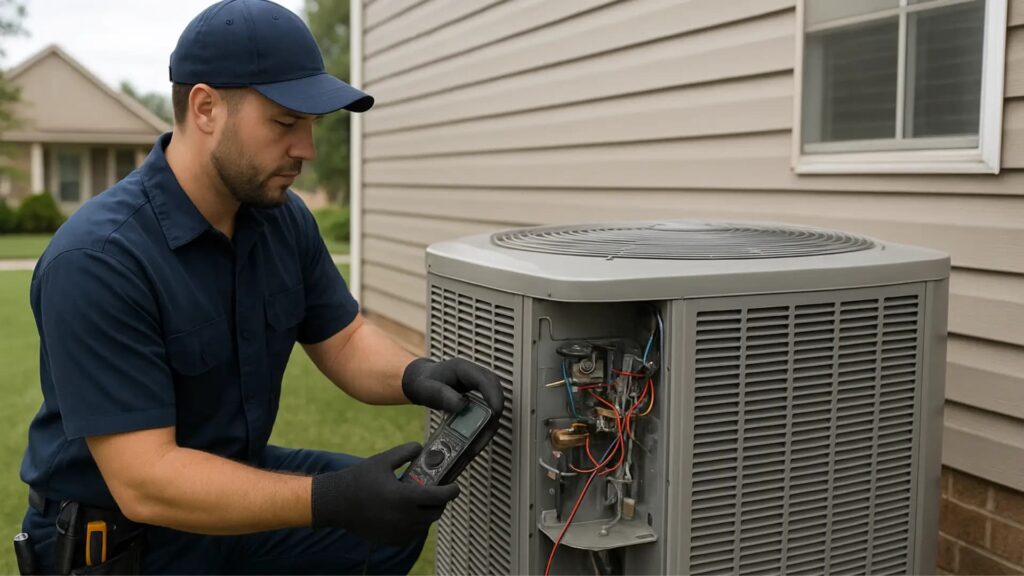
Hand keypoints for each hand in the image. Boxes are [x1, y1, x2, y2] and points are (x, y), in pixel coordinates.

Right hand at [310, 442, 459, 544]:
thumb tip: (421, 448)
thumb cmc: (359, 480)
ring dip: (427, 513)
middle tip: (437, 491)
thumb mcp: (383, 460)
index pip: (439, 497)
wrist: (336, 503)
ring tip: (421, 500)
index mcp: (403, 497)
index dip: (451, 491)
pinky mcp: (391, 540)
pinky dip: (415, 524)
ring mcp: (397, 532)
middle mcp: (403, 518)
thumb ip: (405, 452)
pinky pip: (412, 534)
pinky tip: (408, 512)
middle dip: (440, 501)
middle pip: (435, 513)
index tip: (455, 486)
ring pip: (424, 525)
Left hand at [402, 357, 504, 460]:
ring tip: (488, 430)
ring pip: (493, 393)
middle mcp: (472, 373)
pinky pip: (487, 400)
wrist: (420, 380)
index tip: (495, 412)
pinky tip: (483, 427)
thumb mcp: (426, 389)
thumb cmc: (422, 383)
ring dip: (494, 411)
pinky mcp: (476, 390)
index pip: (485, 379)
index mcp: (462, 368)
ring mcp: (475, 381)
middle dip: (497, 405)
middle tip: (494, 424)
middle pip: (494, 386)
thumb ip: (441, 395)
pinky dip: (488, 414)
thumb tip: (462, 405)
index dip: (493, 395)